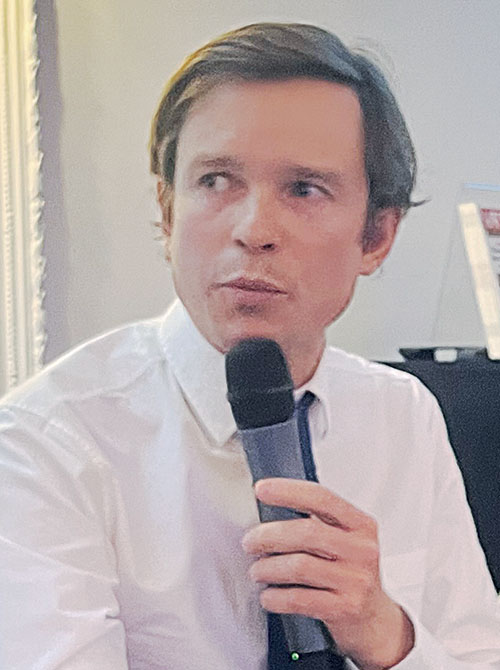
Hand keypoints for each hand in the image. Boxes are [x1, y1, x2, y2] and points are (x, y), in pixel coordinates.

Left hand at [242, 478, 413, 669]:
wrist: (374, 621)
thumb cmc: (348, 572)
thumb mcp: (344, 540)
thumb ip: (317, 521)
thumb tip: (268, 505)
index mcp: (360, 524)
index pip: (321, 498)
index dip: (288, 491)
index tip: (261, 489)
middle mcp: (362, 549)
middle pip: (306, 532)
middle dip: (269, 536)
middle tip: (249, 542)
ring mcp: (356, 580)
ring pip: (300, 566)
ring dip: (268, 568)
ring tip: (256, 571)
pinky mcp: (346, 608)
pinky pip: (300, 599)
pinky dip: (276, 597)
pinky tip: (268, 596)